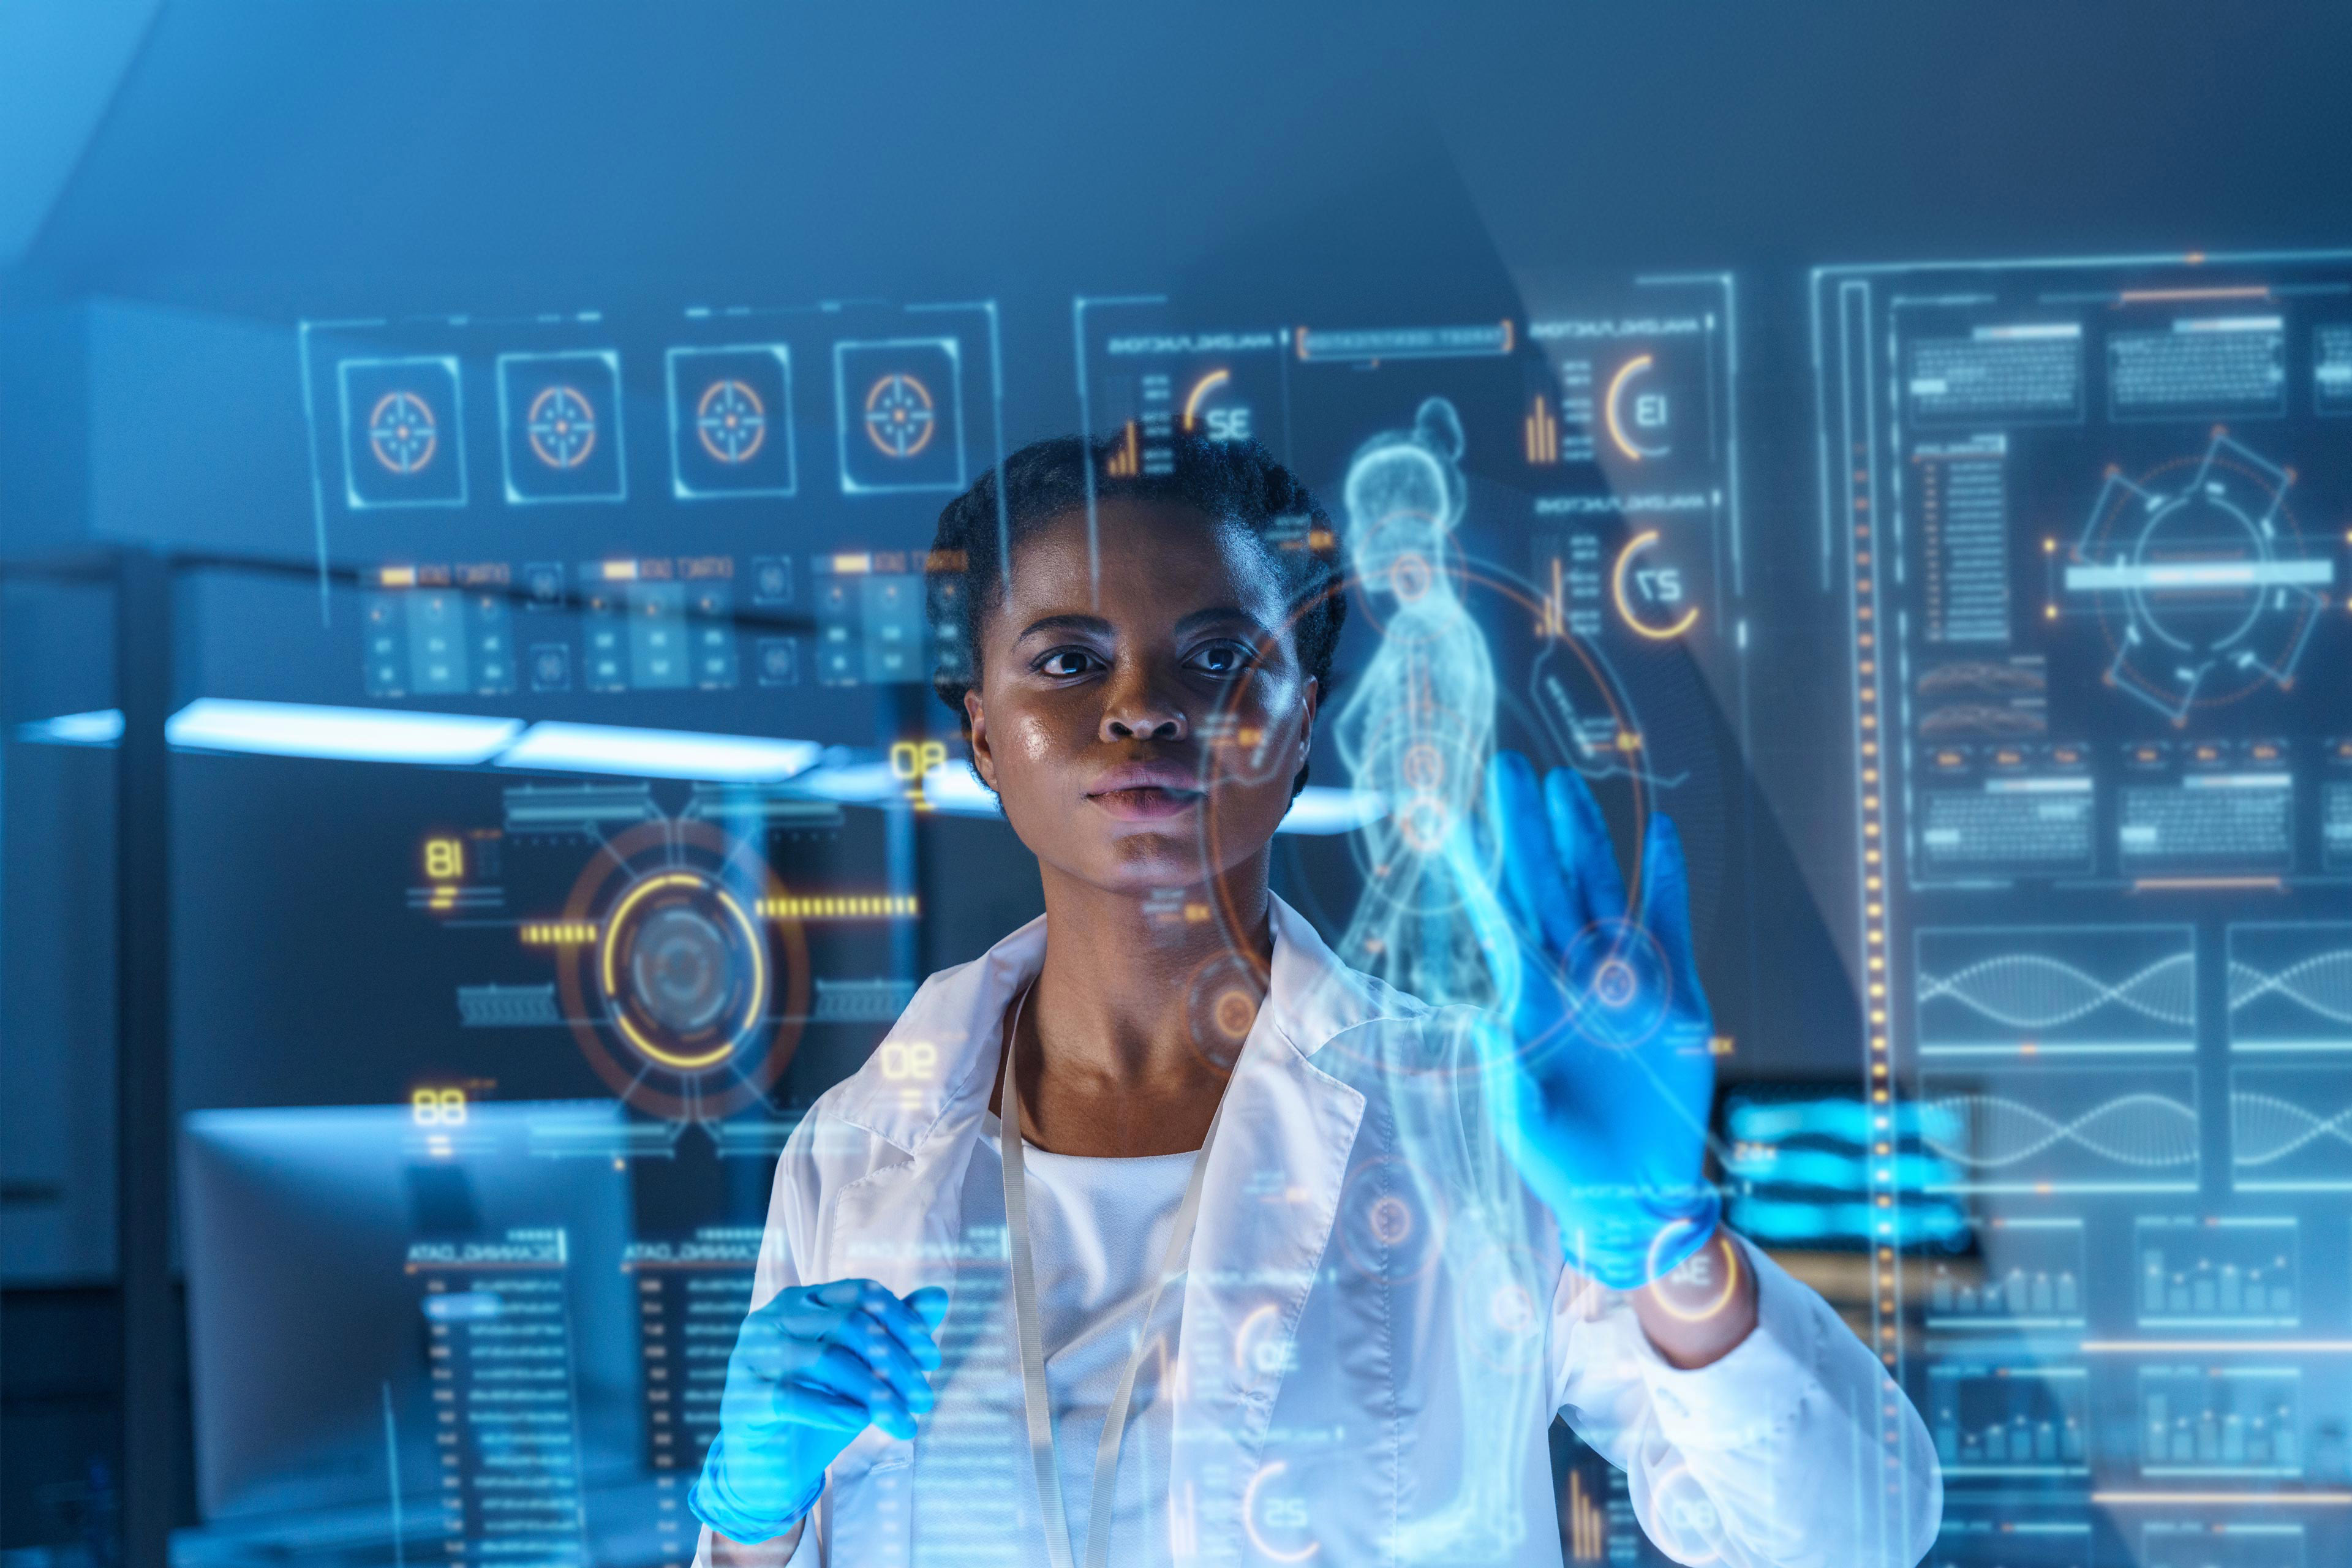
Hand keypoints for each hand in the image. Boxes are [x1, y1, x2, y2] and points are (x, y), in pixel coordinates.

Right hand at [690, 1279, 949, 1543]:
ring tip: (905, 1422)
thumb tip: (940, 1295)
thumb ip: (894, 1331)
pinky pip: (790, 1396)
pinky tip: (860, 1421)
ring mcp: (751, 1355)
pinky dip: (830, 1408)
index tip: (933, 1359)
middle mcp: (773, 1318)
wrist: (768, 1461)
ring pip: (825, 1360)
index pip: (862, 1294)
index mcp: (802, 1300)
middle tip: (925, 1399)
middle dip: (896, 1363)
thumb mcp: (862, 1369)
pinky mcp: (742, 1397)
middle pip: (848, 1325)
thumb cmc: (820, 1405)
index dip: (903, 1322)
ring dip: (874, 1393)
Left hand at [1478, 752, 1718, 1290]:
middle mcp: (1570, 979)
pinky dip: (1667, 878)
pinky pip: (1668, 922)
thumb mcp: (1523, 1124)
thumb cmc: (1564, 1165)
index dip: (1476, 870)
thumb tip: (1481, 1022)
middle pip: (1543, 887)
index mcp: (1526, 1003)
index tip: (1447, 821)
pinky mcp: (1675, 994)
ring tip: (1563, 785)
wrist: (1637, 1195)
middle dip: (1525, 830)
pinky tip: (1663, 832)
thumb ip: (1505, 1076)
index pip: (1496, 920)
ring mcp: (1622, 981)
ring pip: (1598, 891)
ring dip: (1585, 839)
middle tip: (1505, 769)